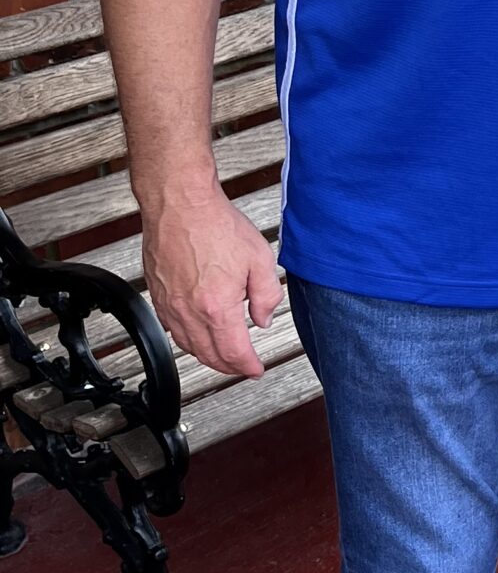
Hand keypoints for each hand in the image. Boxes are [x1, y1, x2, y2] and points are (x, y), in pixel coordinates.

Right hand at [142, 183, 281, 378]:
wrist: (179, 203)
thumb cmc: (215, 224)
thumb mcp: (259, 259)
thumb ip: (267, 295)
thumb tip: (263, 319)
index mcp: (217, 307)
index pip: (234, 352)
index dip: (249, 366)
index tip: (256, 369)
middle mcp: (189, 311)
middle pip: (209, 356)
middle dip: (229, 367)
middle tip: (243, 367)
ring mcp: (169, 305)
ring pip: (188, 346)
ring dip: (208, 356)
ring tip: (223, 356)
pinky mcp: (156, 295)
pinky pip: (172, 330)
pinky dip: (187, 340)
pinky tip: (197, 335)